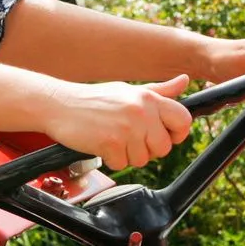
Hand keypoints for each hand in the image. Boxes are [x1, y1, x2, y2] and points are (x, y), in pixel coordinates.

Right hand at [43, 73, 193, 171]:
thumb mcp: (129, 91)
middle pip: (163, 147)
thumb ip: (159, 91)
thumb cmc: (94, 99)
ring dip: (127, 155)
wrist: (59, 104)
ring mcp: (126, 128)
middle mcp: (140, 112)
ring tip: (112, 138)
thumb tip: (185, 81)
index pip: (183, 119)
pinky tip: (101, 144)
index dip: (177, 133)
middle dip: (148, 149)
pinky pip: (121, 164)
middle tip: (130, 139)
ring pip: (142, 159)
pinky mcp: (110, 143)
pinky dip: (111, 159)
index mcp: (148, 98)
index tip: (164, 135)